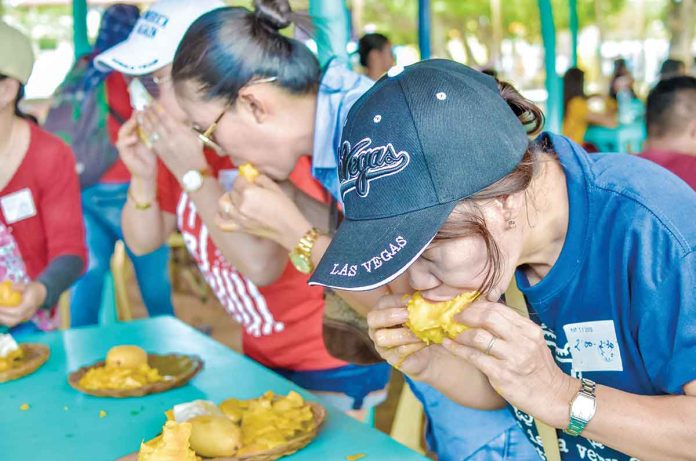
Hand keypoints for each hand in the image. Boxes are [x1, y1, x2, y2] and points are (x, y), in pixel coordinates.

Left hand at [0, 281, 46, 327]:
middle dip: (2, 318)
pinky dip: (4, 320)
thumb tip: (11, 288)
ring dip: (2, 320)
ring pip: (12, 323)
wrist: (42, 295)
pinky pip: (12, 322)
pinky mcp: (22, 319)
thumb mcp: (27, 285)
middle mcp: (28, 314)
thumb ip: (19, 286)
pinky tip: (0, 314)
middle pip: (14, 321)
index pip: (18, 312)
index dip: (7, 311)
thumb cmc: (33, 289)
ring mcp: (25, 318)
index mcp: (30, 306)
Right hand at [117, 117, 157, 180]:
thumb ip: (150, 130)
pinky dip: (128, 140)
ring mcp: (124, 145)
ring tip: (136, 121)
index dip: (137, 113)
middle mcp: (127, 137)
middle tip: (140, 111)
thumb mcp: (152, 141)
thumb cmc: (150, 156)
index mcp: (134, 133)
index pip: (133, 121)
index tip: (143, 105)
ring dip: (129, 126)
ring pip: (123, 132)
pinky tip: (135, 138)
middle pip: (127, 124)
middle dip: (133, 117)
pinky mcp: (123, 153)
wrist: (148, 172)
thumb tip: (155, 116)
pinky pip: (122, 144)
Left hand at [140, 103, 206, 179]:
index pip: (166, 118)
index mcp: (180, 134)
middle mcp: (170, 138)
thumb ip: (184, 128)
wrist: (191, 173)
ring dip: (144, 119)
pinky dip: (145, 130)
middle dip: (150, 112)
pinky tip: (142, 125)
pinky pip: (150, 138)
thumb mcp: (194, 138)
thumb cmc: (196, 154)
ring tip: (140, 112)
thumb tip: (175, 118)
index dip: (158, 109)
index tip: (154, 102)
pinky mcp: (159, 151)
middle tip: (145, 105)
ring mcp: (163, 145)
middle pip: (157, 122)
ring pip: (151, 129)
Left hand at [215, 174, 309, 248]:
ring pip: (223, 203)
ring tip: (238, 199)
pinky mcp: (239, 228)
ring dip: (229, 199)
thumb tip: (252, 177)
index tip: (251, 181)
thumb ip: (260, 178)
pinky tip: (226, 212)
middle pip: (231, 191)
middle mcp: (240, 205)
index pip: (238, 180)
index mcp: (249, 192)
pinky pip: (221, 222)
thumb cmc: (285, 207)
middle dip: (239, 189)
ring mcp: (238, 217)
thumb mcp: (275, 187)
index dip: (245, 179)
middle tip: (249, 191)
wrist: (289, 228)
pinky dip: (220, 216)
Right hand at [367, 293, 440, 377]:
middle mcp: (377, 327)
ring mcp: (382, 345)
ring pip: (381, 337)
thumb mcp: (423, 313)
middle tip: (408, 315)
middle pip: (372, 318)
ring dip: (402, 333)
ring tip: (419, 331)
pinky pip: (398, 351)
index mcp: (383, 311)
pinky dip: (412, 345)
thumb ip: (420, 304)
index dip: (397, 300)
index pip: (383, 302)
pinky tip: (424, 341)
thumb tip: (424, 297)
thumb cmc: (424, 326)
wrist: (433, 352)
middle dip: (390, 315)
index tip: (412, 300)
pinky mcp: (392, 358)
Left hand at [442, 300, 576, 427]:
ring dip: (460, 333)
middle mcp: (522, 341)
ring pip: (478, 336)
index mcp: (529, 330)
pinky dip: (457, 349)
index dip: (477, 306)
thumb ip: (512, 328)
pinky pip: (473, 357)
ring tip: (453, 333)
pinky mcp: (501, 374)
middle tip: (455, 318)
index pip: (498, 309)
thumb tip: (483, 314)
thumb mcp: (532, 342)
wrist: (552, 396)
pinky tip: (448, 345)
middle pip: (488, 317)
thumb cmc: (539, 369)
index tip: (465, 309)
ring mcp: (512, 358)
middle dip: (467, 315)